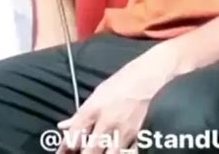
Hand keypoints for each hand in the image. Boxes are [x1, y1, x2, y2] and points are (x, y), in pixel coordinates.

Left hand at [56, 39, 186, 152]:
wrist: (155, 73)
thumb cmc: (126, 79)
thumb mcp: (100, 92)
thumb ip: (82, 113)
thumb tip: (63, 126)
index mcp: (94, 108)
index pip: (74, 135)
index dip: (66, 149)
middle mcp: (107, 121)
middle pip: (89, 151)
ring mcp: (126, 132)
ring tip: (100, 153)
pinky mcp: (143, 138)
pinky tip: (119, 152)